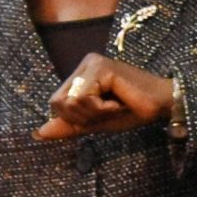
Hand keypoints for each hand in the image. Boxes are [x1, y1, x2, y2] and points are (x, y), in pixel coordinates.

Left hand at [34, 54, 172, 140]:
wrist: (160, 107)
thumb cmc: (130, 111)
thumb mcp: (93, 123)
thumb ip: (67, 126)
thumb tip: (37, 134)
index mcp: (80, 74)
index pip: (55, 103)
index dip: (75, 119)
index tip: (102, 113)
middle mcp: (84, 64)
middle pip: (58, 103)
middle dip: (83, 117)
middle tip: (108, 110)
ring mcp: (92, 63)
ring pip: (70, 102)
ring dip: (94, 113)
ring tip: (115, 105)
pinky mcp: (101, 67)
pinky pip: (84, 98)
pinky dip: (101, 109)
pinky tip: (119, 102)